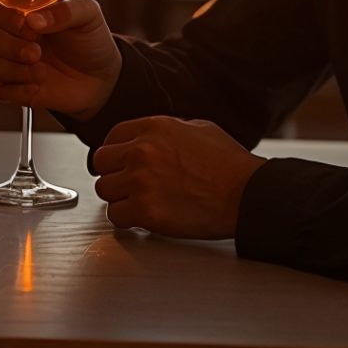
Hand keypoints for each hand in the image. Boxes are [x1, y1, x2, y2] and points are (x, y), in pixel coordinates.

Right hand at [0, 0, 120, 117]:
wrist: (102, 78)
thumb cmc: (91, 41)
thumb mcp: (88, 16)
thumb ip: (63, 11)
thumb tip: (33, 19)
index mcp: (24, 12)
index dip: (2, 15)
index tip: (25, 24)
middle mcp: (12, 34)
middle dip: (8, 44)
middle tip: (36, 51)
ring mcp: (10, 61)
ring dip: (15, 68)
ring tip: (43, 71)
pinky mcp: (13, 86)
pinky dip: (16, 89)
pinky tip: (38, 86)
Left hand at [89, 116, 262, 239]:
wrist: (246, 194)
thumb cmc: (229, 164)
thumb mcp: (198, 128)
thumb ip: (166, 130)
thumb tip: (149, 138)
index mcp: (153, 128)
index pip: (112, 137)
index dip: (116, 153)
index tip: (122, 163)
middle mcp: (142, 152)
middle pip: (101, 163)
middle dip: (114, 174)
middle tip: (128, 185)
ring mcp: (141, 182)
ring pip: (105, 190)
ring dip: (119, 198)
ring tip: (139, 202)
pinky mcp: (146, 211)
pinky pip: (116, 216)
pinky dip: (126, 219)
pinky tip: (142, 217)